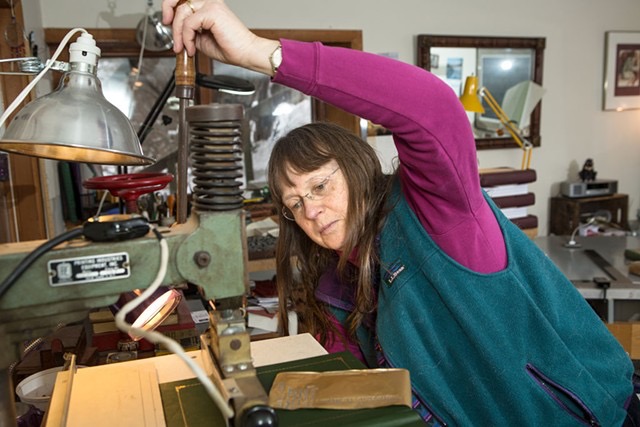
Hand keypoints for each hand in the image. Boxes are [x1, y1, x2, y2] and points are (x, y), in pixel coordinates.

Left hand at [161, 0, 278, 74]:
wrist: (245, 53)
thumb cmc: (229, 47)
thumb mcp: (201, 38)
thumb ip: (189, 31)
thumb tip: (175, 32)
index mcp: (208, 5)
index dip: (170, 6)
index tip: (167, 20)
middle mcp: (210, 1)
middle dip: (167, 10)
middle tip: (167, 25)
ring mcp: (212, 4)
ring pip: (182, 12)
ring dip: (178, 33)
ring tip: (183, 48)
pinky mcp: (212, 12)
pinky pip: (189, 23)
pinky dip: (187, 38)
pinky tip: (192, 48)